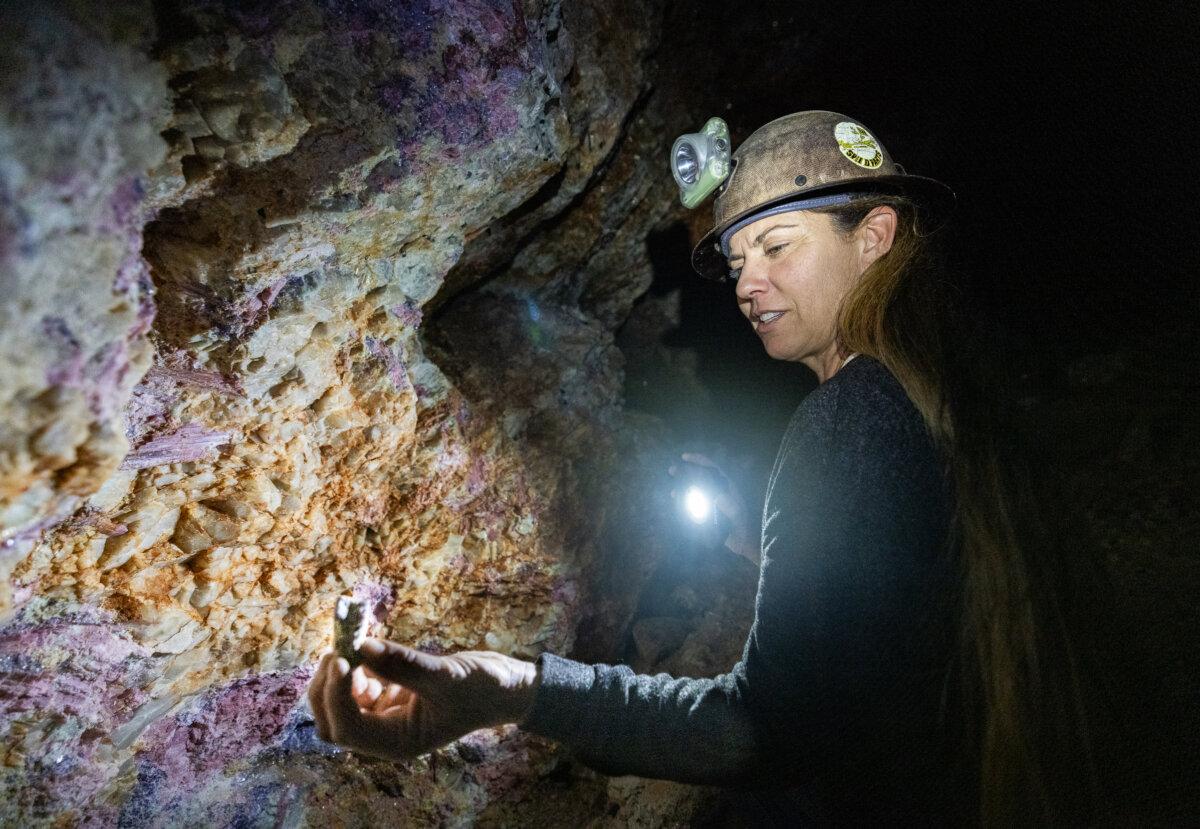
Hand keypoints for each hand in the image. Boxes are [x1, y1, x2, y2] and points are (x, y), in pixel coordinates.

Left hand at [306, 638, 539, 761]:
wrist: (504, 690)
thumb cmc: (482, 688)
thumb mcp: (445, 675)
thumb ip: (403, 663)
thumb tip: (362, 646)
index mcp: (398, 743)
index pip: (346, 727)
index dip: (335, 694)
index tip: (342, 657)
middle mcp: (385, 736)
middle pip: (332, 721)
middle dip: (327, 686)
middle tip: (338, 648)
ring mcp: (385, 719)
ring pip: (338, 704)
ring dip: (338, 675)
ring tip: (355, 644)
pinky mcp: (389, 701)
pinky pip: (356, 689)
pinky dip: (354, 670)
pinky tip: (370, 653)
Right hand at [670, 452, 758, 563]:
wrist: (742, 541)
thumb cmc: (742, 526)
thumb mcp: (737, 515)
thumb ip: (730, 506)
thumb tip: (717, 496)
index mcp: (727, 486)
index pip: (713, 467)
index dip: (699, 460)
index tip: (684, 457)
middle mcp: (720, 489)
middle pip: (702, 475)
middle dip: (687, 471)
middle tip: (672, 470)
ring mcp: (714, 499)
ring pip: (697, 487)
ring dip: (684, 485)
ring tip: (672, 490)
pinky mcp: (709, 509)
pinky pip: (695, 499)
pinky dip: (685, 497)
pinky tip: (676, 499)